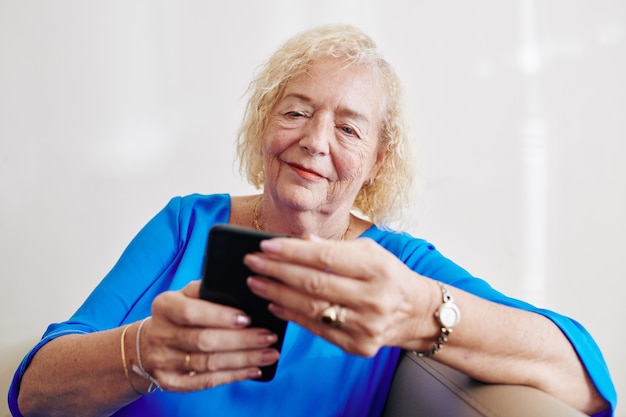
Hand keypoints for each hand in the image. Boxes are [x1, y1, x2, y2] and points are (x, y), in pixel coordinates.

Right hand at [139, 281, 279, 391]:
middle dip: (241, 340)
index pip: (191, 312)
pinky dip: (233, 376)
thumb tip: (243, 289)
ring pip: (208, 363)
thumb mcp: (185, 295)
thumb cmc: (178, 314)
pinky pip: (205, 382)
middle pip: (204, 341)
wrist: (147, 343)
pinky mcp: (170, 382)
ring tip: (269, 353)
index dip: (220, 316)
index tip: (248, 318)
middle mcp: (160, 334)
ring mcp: (162, 361)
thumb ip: (207, 290)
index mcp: (164, 306)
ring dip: (243, 359)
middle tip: (268, 337)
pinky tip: (253, 370)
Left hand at [244, 237, 436, 355]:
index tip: (265, 246)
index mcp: (377, 268)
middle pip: (314, 283)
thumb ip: (335, 247)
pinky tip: (274, 305)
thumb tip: (300, 241)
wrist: (416, 313)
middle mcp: (374, 298)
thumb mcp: (370, 253)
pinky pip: (318, 330)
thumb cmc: (389, 276)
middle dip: (277, 271)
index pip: (325, 257)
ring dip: (278, 295)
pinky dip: (292, 316)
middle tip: (252, 263)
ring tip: (256, 282)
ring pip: (312, 309)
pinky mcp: (359, 346)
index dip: (291, 251)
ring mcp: (367, 325)